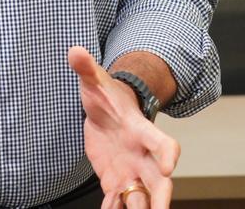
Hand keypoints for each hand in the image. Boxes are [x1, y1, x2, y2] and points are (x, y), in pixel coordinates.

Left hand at [69, 47, 177, 208]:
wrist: (107, 111)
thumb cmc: (106, 95)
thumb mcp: (93, 80)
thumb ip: (85, 68)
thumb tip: (74, 50)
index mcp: (141, 130)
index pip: (162, 142)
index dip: (167, 154)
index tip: (170, 166)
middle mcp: (142, 155)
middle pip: (159, 181)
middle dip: (161, 198)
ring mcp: (131, 170)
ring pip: (141, 197)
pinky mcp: (116, 181)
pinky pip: (118, 201)